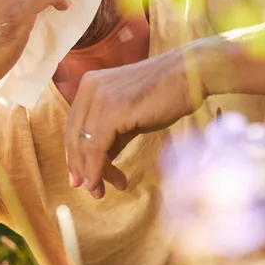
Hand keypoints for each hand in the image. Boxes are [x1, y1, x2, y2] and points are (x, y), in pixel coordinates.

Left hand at [64, 48, 205, 198]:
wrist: (191, 74)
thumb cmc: (167, 93)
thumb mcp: (131, 113)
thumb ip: (113, 133)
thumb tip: (101, 160)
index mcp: (90, 84)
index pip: (73, 125)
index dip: (74, 155)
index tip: (81, 178)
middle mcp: (89, 88)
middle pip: (73, 136)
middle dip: (80, 167)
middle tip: (91, 190)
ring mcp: (100, 98)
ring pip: (84, 145)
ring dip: (91, 173)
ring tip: (101, 191)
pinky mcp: (113, 111)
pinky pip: (96, 148)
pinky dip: (97, 169)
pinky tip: (106, 182)